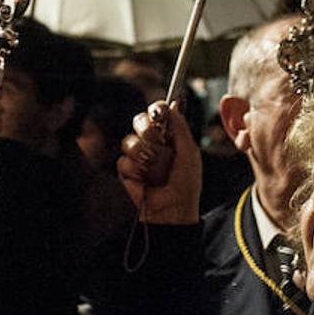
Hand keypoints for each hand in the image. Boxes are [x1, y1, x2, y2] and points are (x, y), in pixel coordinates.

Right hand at [116, 101, 200, 223]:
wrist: (173, 210)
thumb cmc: (186, 184)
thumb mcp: (189, 153)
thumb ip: (181, 128)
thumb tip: (173, 103)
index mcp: (169, 135)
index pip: (158, 111)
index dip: (157, 108)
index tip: (159, 111)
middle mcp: (152, 142)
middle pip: (140, 120)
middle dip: (149, 130)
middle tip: (159, 143)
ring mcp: (138, 155)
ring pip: (130, 140)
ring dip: (144, 155)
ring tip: (155, 170)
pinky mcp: (126, 170)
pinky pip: (124, 161)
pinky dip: (136, 171)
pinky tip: (145, 180)